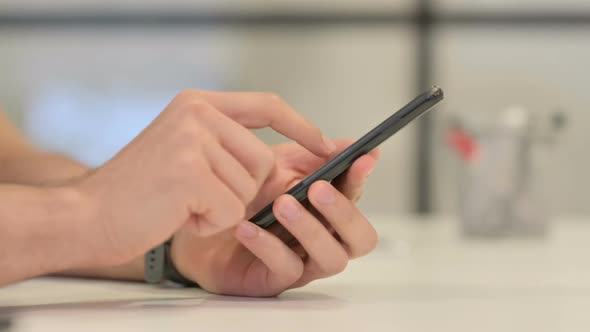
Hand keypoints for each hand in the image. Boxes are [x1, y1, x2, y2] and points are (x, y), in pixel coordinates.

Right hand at [74, 90, 333, 266]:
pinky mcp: (191, 173)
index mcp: (198, 104)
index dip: (301, 126)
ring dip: (222, 207)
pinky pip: (231, 210)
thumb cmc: (141, 191)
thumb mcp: (185, 151)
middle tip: (196, 195)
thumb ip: (228, 146)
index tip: (326, 144)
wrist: (88, 215)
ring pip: (248, 188)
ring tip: (182, 202)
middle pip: (262, 160)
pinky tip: (178, 215)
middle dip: (241, 189)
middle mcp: (198, 113)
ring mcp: (194, 140)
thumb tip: (283, 162)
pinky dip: (210, 223)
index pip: (267, 106)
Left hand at [171, 141, 379, 296]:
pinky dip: (269, 245)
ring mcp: (303, 262)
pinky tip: (248, 227)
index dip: (361, 179)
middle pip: (360, 239)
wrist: (199, 217)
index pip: (356, 197)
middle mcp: (323, 238)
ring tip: (281, 204)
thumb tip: (348, 144)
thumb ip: (312, 156)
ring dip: (310, 228)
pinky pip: (285, 268)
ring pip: (331, 258)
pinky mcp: (275, 280)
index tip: (361, 158)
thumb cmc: (245, 192)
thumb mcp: (277, 164)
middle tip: (317, 188)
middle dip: (344, 212)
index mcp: (327, 208)